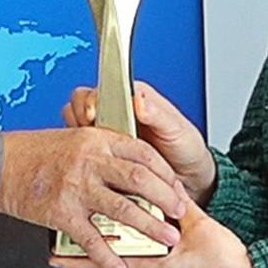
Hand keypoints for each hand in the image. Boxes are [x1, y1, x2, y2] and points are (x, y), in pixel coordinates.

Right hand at [0, 127, 190, 267]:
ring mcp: (77, 187)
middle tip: (179, 214)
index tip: (175, 187)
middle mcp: (90, 161)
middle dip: (167, 199)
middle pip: (141, 180)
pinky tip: (121, 267)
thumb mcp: (75, 139)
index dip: (165, 173)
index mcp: (97, 140)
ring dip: (149, 227)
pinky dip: (109, 256)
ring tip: (165, 239)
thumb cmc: (34, 153)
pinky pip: (92, 238)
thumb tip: (135, 167)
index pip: (143, 153)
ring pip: (124, 209)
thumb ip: (104, 150)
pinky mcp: (63, 212)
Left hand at [52, 205, 267, 267]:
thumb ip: (177, 204)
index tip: (63, 240)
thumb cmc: (227, 264)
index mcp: (156, 265)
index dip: (84, 249)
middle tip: (54, 256)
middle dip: (77, 263)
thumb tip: (160, 185)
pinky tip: (108, 267)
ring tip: (70, 263)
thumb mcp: (200, 225)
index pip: (111, 257)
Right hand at [62, 81, 216, 203]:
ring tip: (86, 152)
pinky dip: (82, 157)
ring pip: (79, 127)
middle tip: (85, 133)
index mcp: (135, 99)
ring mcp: (109, 135)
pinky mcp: (105, 156)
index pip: (103, 89)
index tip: (91, 114)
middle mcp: (118, 114)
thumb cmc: (185, 149)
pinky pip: (85, 151)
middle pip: (84, 105)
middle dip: (79, 118)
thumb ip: (159, 115)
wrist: (190, 178)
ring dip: (77, 137)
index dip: (92, 100)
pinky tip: (89, 167)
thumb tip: (139, 101)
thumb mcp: (177, 131)